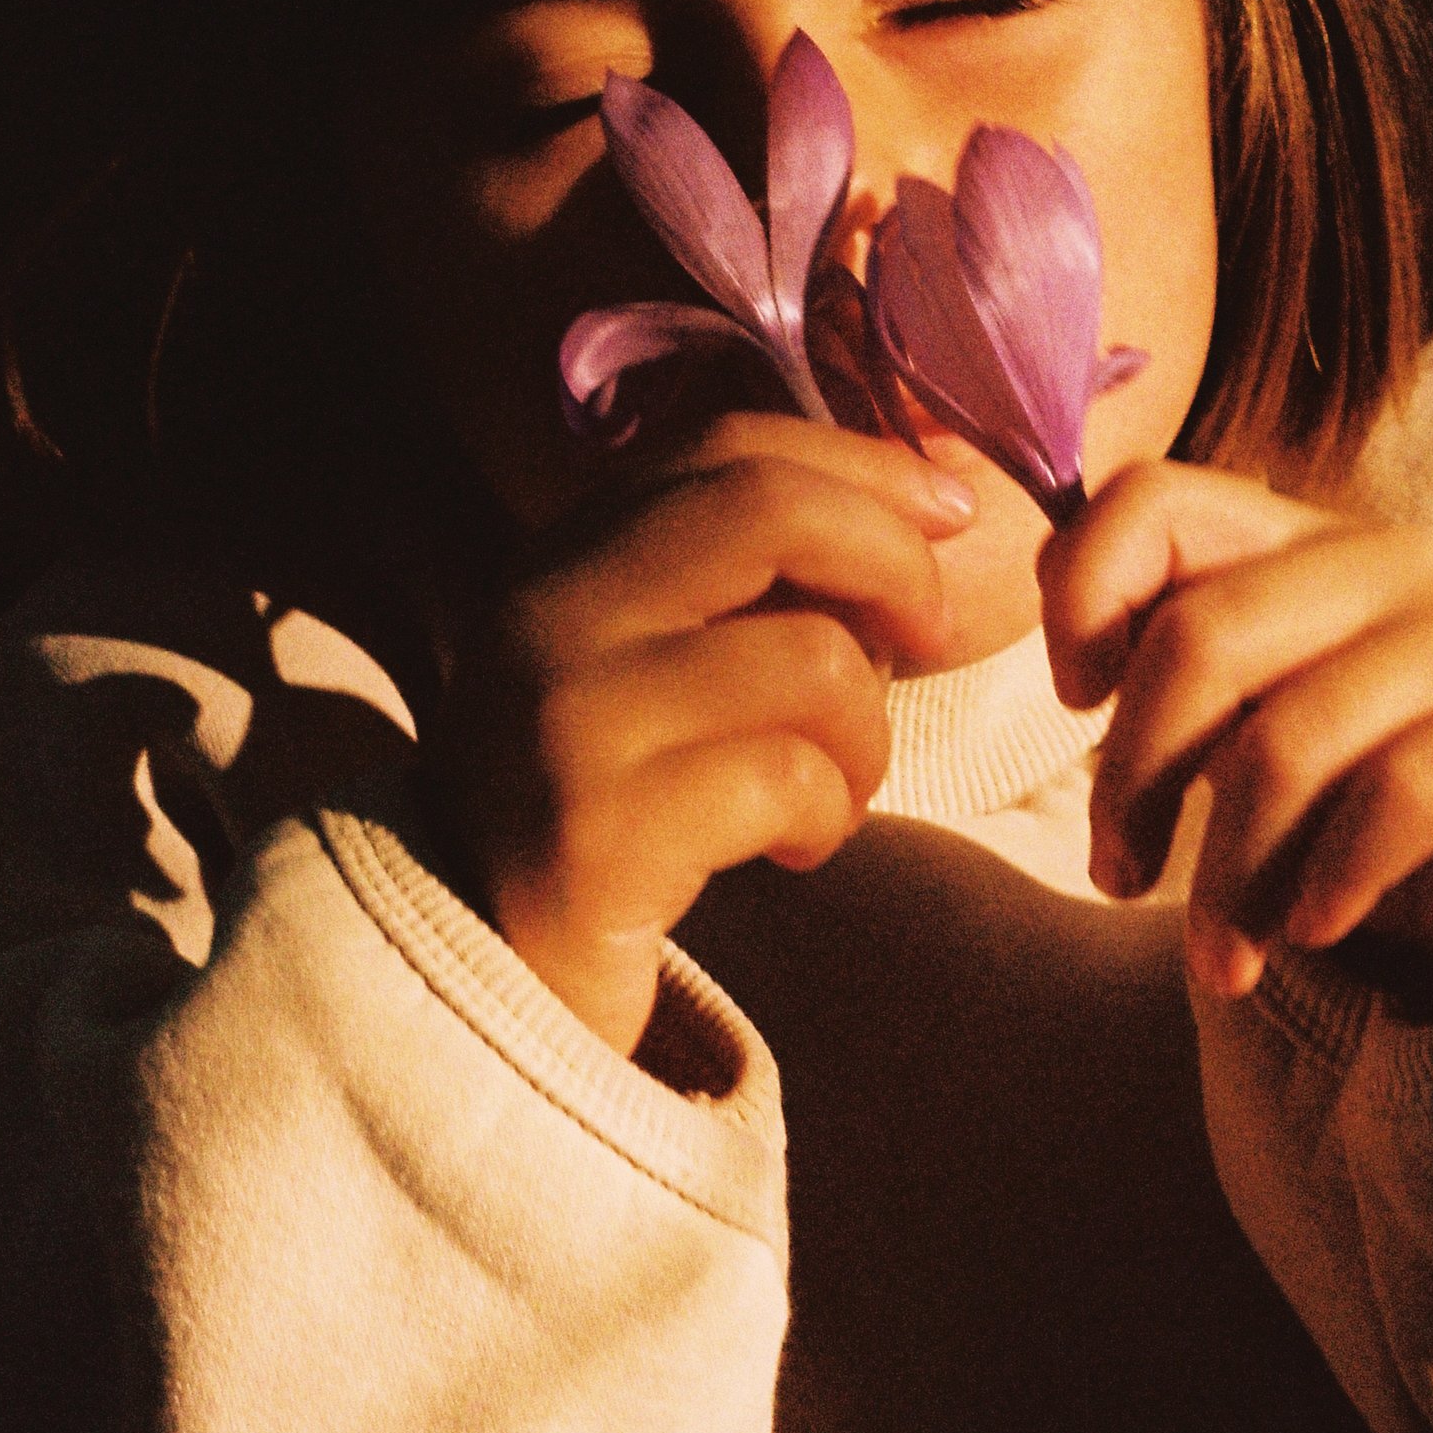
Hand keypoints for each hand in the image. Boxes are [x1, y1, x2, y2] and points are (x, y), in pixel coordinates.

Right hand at [439, 413, 972, 1056]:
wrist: (484, 985)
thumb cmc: (607, 818)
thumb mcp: (650, 671)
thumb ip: (736, 584)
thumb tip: (914, 500)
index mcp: (561, 558)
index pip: (728, 448)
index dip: (861, 463)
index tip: (949, 510)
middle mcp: (544, 614)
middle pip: (766, 509)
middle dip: (894, 562)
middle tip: (929, 637)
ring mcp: (563, 720)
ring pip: (809, 657)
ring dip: (869, 733)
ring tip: (836, 789)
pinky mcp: (594, 833)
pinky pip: (787, 777)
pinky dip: (829, 814)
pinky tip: (794, 848)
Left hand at [1038, 462, 1432, 1008]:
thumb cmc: (1372, 780)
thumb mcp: (1260, 711)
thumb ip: (1172, 661)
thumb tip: (1066, 628)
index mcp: (1297, 541)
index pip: (1154, 500)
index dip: (1083, 593)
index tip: (1075, 698)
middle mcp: (1386, 564)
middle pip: (1200, 640)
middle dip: (1132, 778)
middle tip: (1116, 878)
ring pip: (1290, 742)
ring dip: (1228, 877)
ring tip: (1219, 961)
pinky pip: (1398, 797)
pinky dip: (1331, 880)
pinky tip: (1313, 931)